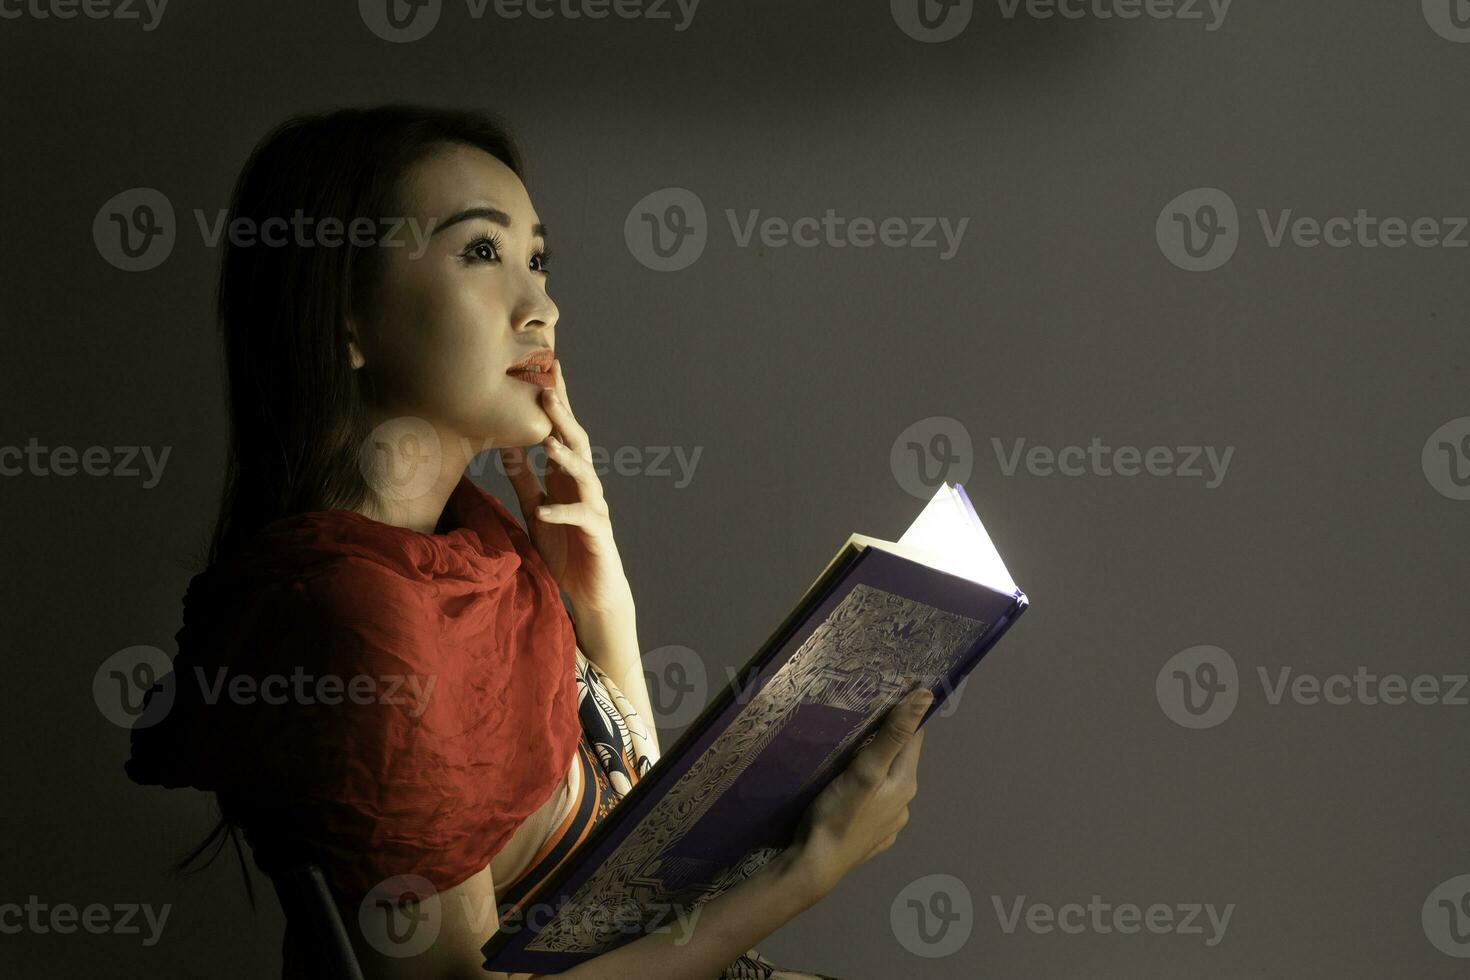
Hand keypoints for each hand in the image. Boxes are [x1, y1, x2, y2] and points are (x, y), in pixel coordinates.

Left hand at [499, 359, 633, 616]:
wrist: (592, 590)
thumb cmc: (565, 549)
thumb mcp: (536, 510)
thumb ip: (525, 480)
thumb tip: (506, 447)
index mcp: (567, 475)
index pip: (562, 431)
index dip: (555, 403)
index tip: (543, 372)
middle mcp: (584, 484)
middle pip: (577, 442)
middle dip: (563, 417)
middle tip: (547, 390)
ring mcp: (594, 507)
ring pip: (584, 474)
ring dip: (566, 458)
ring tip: (548, 442)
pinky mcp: (597, 533)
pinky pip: (580, 518)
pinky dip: (561, 513)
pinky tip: (544, 511)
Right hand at [787, 687, 933, 900]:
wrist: (814, 867)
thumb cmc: (838, 815)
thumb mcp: (865, 769)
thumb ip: (894, 734)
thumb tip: (925, 697)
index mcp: (905, 783)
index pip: (914, 738)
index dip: (902, 716)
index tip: (883, 699)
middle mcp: (904, 804)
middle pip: (899, 760)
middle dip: (885, 741)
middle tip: (857, 724)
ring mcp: (889, 825)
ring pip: (886, 784)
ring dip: (874, 768)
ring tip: (846, 758)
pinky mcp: (871, 839)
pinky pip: (874, 805)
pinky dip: (865, 794)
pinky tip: (846, 794)